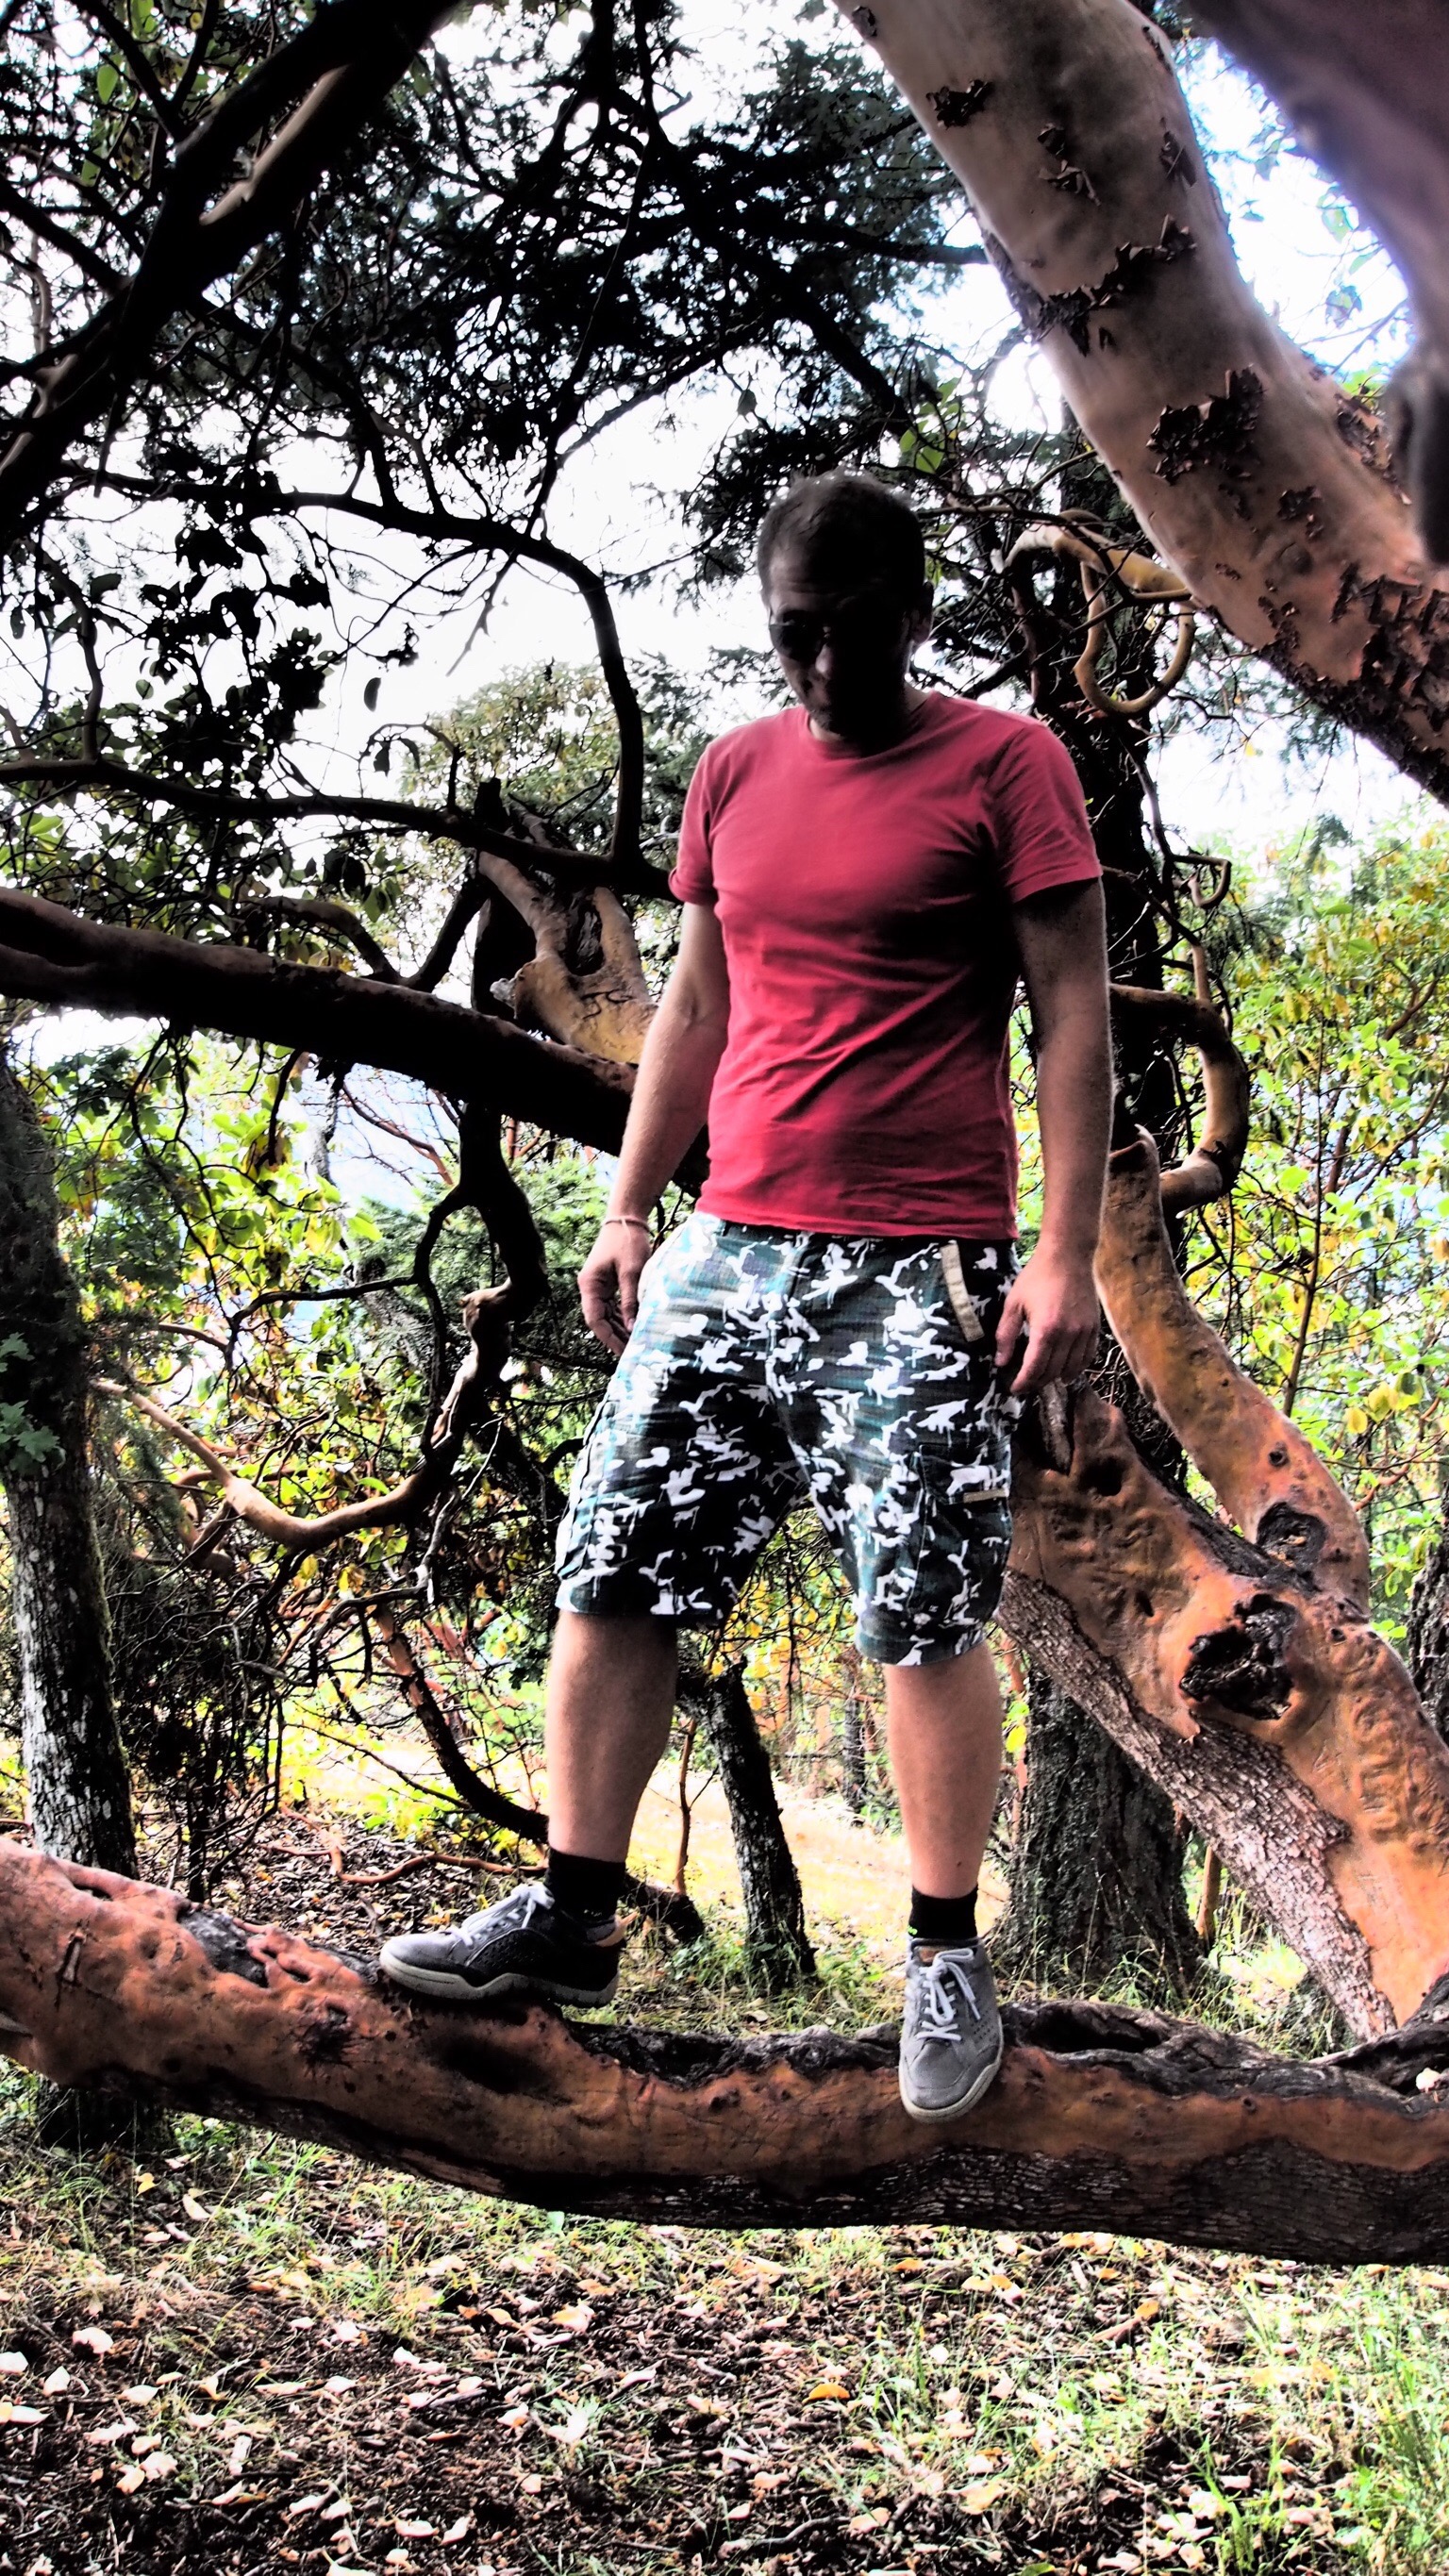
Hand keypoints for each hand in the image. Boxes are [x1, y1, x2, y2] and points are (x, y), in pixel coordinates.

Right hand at [578, 1219, 652, 1355]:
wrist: (626, 1219)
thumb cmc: (628, 1241)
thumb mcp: (631, 1271)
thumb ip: (630, 1300)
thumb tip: (632, 1327)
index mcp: (590, 1285)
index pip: (595, 1319)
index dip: (608, 1338)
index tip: (623, 1352)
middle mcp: (590, 1288)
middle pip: (600, 1320)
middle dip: (615, 1337)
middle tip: (633, 1354)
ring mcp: (598, 1287)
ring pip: (606, 1316)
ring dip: (619, 1330)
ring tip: (635, 1345)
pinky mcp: (608, 1284)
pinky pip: (613, 1307)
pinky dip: (622, 1318)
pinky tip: (634, 1329)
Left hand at [995, 1245, 1098, 1394]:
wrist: (1068, 1256)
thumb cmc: (1037, 1277)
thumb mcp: (1014, 1303)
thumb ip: (1006, 1335)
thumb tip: (1001, 1362)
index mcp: (1045, 1329)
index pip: (1034, 1368)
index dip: (1023, 1383)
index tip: (1015, 1389)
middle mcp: (1068, 1334)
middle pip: (1053, 1371)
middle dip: (1038, 1382)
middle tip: (1026, 1384)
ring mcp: (1084, 1332)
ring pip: (1072, 1368)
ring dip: (1057, 1377)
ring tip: (1044, 1379)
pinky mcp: (1094, 1327)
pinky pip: (1088, 1356)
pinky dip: (1077, 1368)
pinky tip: (1067, 1371)